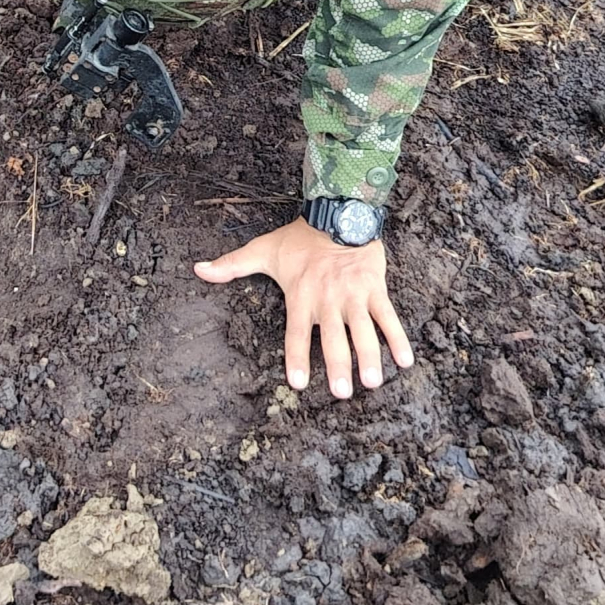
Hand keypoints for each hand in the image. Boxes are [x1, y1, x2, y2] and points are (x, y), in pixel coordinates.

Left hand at [195, 218, 414, 398]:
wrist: (338, 212)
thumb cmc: (299, 239)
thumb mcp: (263, 250)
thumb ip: (232, 265)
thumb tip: (198, 269)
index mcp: (300, 296)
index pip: (296, 333)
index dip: (296, 357)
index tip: (297, 383)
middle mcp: (328, 299)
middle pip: (333, 339)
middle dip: (337, 366)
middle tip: (341, 393)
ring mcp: (354, 295)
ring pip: (363, 331)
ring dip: (369, 357)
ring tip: (372, 381)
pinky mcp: (375, 288)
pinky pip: (388, 316)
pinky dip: (398, 338)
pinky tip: (406, 361)